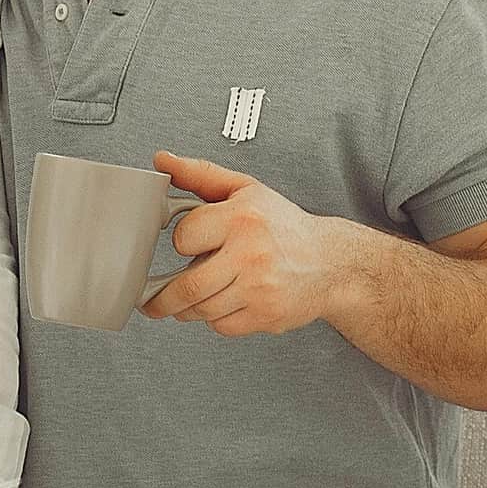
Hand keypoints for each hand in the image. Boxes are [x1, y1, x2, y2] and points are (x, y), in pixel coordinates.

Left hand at [140, 150, 356, 336]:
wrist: (330, 263)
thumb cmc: (284, 226)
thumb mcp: (245, 190)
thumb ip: (201, 175)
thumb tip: (163, 160)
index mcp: (242, 218)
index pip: (184, 238)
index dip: (182, 242)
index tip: (187, 244)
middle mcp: (251, 254)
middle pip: (187, 287)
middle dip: (164, 298)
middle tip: (156, 299)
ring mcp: (260, 288)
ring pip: (202, 310)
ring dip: (188, 309)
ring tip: (194, 297)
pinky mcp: (267, 315)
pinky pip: (223, 326)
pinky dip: (217, 319)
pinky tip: (227, 302)